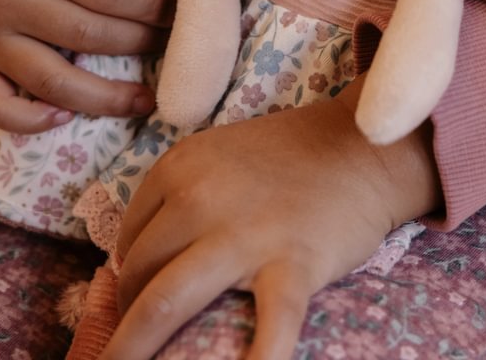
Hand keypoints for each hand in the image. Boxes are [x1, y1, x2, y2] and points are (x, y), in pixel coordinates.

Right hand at [0, 0, 174, 131]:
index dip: (147, 6)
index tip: (176, 12)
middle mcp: (1, 1)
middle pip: (86, 35)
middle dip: (137, 43)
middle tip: (169, 44)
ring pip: (52, 81)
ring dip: (104, 97)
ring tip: (145, 99)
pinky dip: (30, 121)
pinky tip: (66, 118)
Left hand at [100, 75, 441, 359]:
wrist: (362, 146)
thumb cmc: (291, 154)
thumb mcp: (219, 155)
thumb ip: (181, 196)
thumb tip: (137, 263)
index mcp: (180, 167)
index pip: (128, 237)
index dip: (123, 278)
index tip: (132, 301)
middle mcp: (199, 196)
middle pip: (138, 273)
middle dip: (127, 320)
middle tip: (129, 349)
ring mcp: (244, 233)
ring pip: (166, 303)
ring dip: (134, 348)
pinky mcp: (292, 265)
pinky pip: (267, 330)